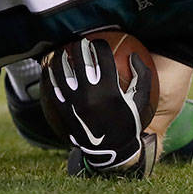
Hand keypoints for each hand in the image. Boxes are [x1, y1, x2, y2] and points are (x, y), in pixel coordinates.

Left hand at [41, 39, 153, 176]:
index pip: (102, 55)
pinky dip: (50, 74)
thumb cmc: (128, 123)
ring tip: (62, 50)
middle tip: (79, 41)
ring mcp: (74, 101)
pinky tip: (50, 67)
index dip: (99, 43)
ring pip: (62, 70)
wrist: (111, 151)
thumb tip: (134, 55)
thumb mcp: (141, 102)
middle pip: (80, 58)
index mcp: (110, 89)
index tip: (97, 42)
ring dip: (61, 55)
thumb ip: (142, 77)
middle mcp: (90, 93)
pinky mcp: (63, 109)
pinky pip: (53, 86)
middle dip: (79, 44)